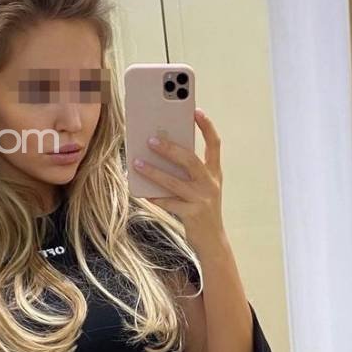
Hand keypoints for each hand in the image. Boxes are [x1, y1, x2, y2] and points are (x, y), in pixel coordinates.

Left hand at [130, 108, 224, 249]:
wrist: (213, 241)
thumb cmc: (202, 209)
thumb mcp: (201, 188)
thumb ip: (188, 173)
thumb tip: (161, 154)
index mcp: (214, 173)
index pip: (214, 145)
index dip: (207, 127)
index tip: (197, 110)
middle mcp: (210, 184)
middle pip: (190, 160)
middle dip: (170, 149)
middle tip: (151, 140)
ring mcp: (202, 200)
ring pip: (175, 182)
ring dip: (154, 172)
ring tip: (137, 163)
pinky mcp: (192, 215)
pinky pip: (169, 203)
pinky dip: (154, 197)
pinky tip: (142, 192)